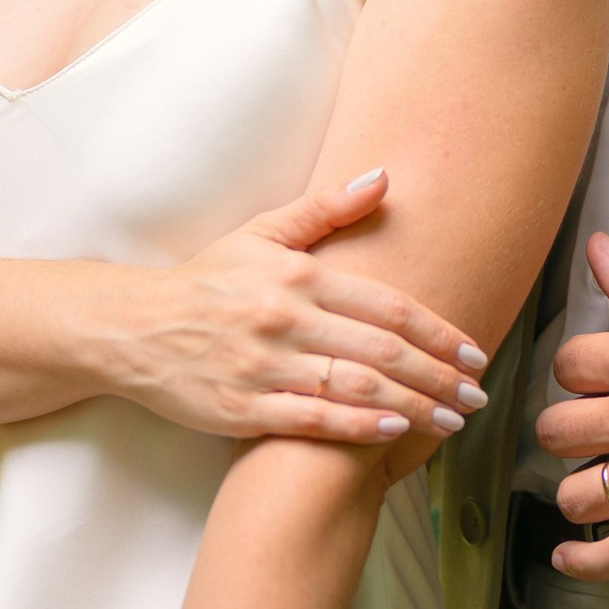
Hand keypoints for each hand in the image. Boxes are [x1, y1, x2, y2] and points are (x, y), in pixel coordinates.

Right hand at [96, 168, 489, 443]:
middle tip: (478, 394)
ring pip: (355, 388)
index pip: (387, 304)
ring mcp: (262, 366)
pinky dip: (359, 428)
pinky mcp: (241, 409)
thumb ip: (325, 209)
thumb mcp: (261, 234)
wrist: (130, 328)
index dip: (438, 330)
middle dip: (439, 375)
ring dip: (413, 405)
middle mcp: (284, 318)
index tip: (474, 350)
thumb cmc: (206, 282)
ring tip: (452, 418)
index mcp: (297, 275)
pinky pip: (313, 421)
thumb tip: (384, 176)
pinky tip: (396, 432)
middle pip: (381, 351)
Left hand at [535, 235, 608, 579]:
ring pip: (577, 496)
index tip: (593, 379)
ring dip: (579, 490)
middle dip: (567, 430)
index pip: (566, 368)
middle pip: (556, 433)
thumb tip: (595, 249)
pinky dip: (587, 561)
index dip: (577, 372)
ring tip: (592, 483)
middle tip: (589, 430)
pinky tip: (569, 556)